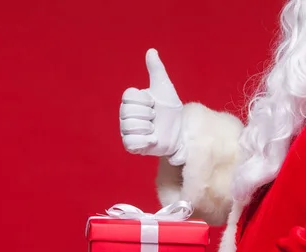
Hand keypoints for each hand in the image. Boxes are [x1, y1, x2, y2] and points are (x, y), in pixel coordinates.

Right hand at [119, 49, 185, 164]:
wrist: (180, 130)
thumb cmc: (170, 110)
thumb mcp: (163, 87)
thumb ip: (156, 70)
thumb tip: (151, 51)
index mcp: (130, 101)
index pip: (129, 97)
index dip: (145, 100)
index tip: (154, 103)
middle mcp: (125, 115)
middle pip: (128, 112)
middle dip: (147, 115)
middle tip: (155, 118)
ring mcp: (127, 131)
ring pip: (129, 127)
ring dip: (147, 128)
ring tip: (154, 129)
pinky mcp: (132, 145)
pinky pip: (130, 143)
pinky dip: (144, 141)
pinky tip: (153, 139)